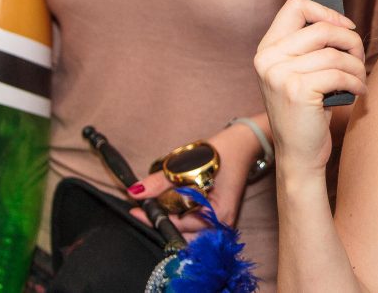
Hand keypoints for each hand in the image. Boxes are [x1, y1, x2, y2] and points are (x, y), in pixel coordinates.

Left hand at [126, 123, 258, 235]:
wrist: (242, 144)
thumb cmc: (220, 153)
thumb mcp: (187, 164)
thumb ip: (160, 182)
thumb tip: (134, 193)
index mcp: (218, 214)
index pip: (179, 225)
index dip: (155, 218)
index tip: (135, 210)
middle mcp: (221, 225)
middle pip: (183, 234)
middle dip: (161, 222)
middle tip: (141, 209)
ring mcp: (219, 222)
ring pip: (186, 231)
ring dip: (169, 219)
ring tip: (151, 205)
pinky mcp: (215, 217)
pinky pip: (192, 224)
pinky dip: (177, 216)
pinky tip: (166, 205)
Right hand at [253, 0, 365, 177]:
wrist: (298, 154)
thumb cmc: (305, 112)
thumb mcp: (298, 74)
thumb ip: (309, 47)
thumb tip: (341, 23)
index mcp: (267, 49)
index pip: (295, 6)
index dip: (326, 12)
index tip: (344, 28)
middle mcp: (268, 58)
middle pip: (323, 28)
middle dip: (351, 42)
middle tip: (359, 59)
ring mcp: (279, 74)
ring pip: (336, 54)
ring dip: (357, 67)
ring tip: (359, 80)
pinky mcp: (297, 89)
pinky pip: (340, 73)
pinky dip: (357, 82)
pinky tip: (358, 92)